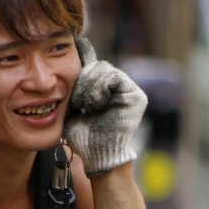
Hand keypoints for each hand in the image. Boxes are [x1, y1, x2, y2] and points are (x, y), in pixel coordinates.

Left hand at [64, 37, 147, 176]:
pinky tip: (96, 105)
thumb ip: (75, 84)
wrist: (96, 154)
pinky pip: (114, 77)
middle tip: (78, 103)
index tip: (75, 67)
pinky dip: (100, 89)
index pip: (94, 64)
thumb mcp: (74, 105)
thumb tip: (72, 54)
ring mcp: (130, 91)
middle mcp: (120, 88)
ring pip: (105, 69)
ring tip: (87, 107)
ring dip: (90, 87)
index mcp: (106, 89)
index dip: (83, 62)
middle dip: (83, 81)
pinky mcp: (136, 96)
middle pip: (98, 65)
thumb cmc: (83, 136)